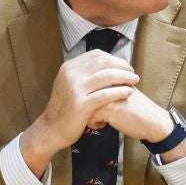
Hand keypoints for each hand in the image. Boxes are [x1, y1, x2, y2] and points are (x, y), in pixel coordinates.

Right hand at [21, 48, 174, 173]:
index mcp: (69, 67)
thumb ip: (83, 73)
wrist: (51, 129)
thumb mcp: (69, 84)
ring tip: (134, 81)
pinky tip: (129, 93)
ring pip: (107, 76)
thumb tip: (103, 63)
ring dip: (125, 77)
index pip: (97, 55)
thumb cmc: (65, 108)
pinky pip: (106, 94)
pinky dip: (120, 91)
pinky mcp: (81, 104)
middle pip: (104, 62)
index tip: (124, 65)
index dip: (114, 58)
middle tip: (133, 73)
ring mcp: (75, 89)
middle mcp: (71, 75)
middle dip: (122, 65)